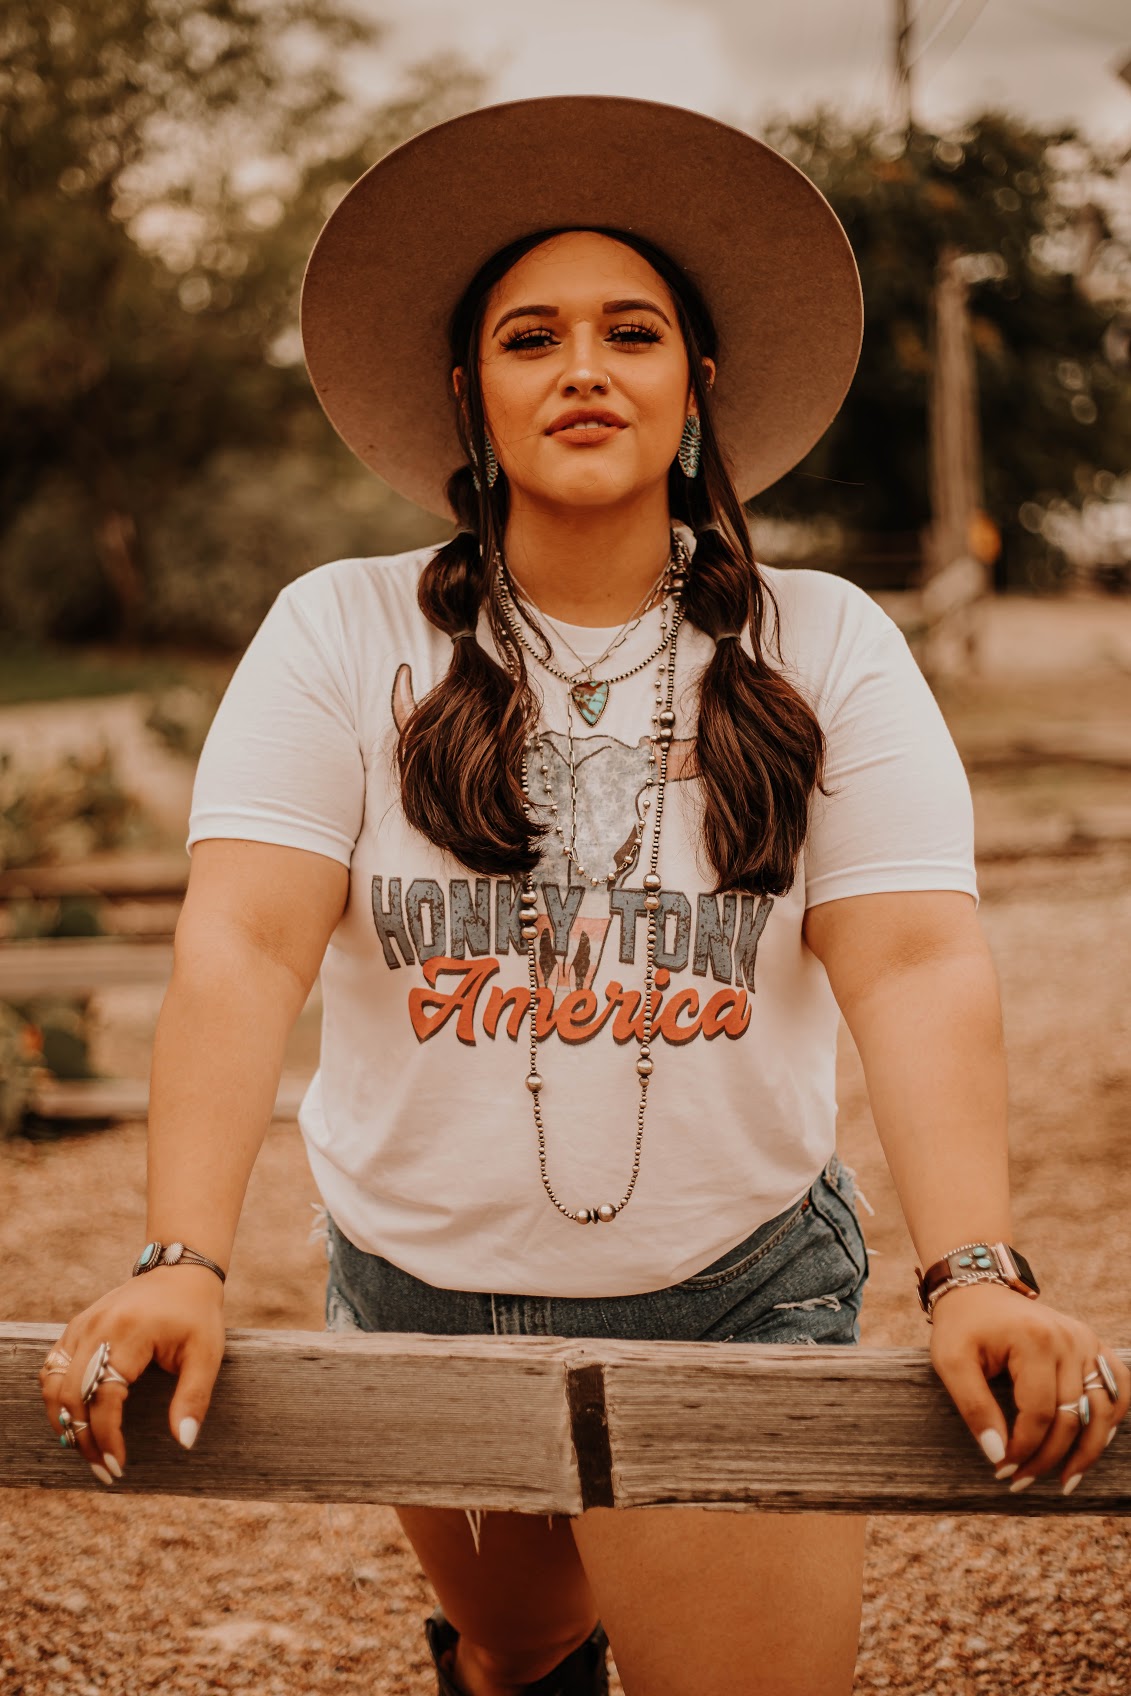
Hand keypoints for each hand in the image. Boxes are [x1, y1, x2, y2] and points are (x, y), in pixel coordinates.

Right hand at [38, 1266, 225, 1487]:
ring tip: (87, 1449)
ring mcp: (83, 1325)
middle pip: (72, 1395)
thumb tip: (185, 1441)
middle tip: (102, 1469)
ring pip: (54, 1383)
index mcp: (129, 1333)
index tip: (117, 1466)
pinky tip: (75, 1419)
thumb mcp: (207, 1353)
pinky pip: (54, 1367)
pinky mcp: (78, 1326)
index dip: (106, 1437)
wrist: (181, 1270)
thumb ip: (194, 1397)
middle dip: (84, 1439)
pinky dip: (58, 1397)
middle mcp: (97, 1328)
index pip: (104, 1397)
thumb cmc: (197, 1313)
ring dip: (64, 1421)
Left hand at [928, 1281, 1128, 1493]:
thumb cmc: (961, 1326)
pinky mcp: (1092, 1344)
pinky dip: (1111, 1418)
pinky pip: (1118, 1387)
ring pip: (1103, 1409)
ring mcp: (1085, 1341)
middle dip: (1047, 1458)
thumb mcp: (951, 1362)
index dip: (1023, 1449)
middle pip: (1071, 1417)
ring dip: (1088, 1451)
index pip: (1039, 1414)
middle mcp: (1068, 1339)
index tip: (1001, 1470)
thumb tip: (997, 1454)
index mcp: (1034, 1341)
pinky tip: (1093, 1443)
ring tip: (1064, 1480)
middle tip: (1020, 1481)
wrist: (977, 1287)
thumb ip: (973, 1407)